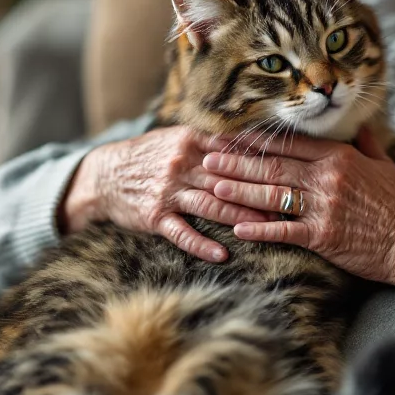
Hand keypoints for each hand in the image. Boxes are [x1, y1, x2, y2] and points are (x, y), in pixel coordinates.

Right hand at [60, 127, 272, 261]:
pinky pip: (182, 233)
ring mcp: (168, 192)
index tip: (288, 170)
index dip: (261, 162)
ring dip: (240, 217)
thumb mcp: (176, 139)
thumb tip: (251, 143)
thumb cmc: (148, 156)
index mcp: (190, 142)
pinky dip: (202, 245)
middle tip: (289, 203)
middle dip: (260, 192)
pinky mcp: (155, 216)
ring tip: (266, 229)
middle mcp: (181, 165)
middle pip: (228, 180)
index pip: (233, 152)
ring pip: (211, 205)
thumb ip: (211, 142)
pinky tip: (222, 255)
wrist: (105, 174)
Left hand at [204, 127, 394, 303]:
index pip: (290, 144)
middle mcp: (327, 177)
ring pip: (272, 195)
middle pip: (272, 166)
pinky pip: (284, 230)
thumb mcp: (384, 165)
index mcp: (339, 157)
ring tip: (212, 187)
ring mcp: (323, 206)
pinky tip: (237, 229)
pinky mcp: (323, 236)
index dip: (257, 141)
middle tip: (207, 157)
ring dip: (239, 191)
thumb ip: (365, 144)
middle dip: (236, 162)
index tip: (232, 137)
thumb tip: (358, 126)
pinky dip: (259, 230)